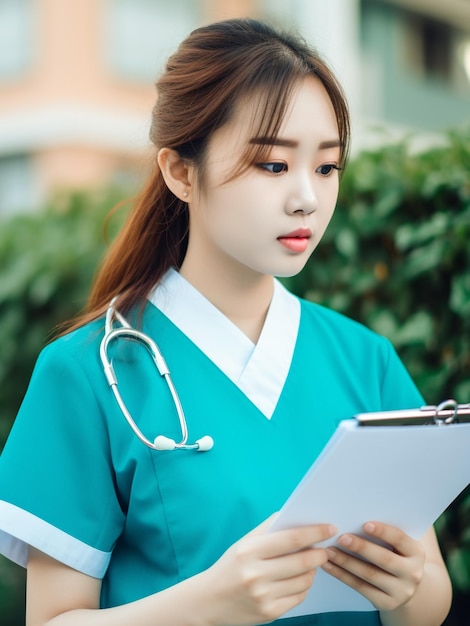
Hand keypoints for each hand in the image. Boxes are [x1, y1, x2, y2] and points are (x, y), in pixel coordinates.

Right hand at [202, 516, 336, 625]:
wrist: (208, 600)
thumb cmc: (231, 566)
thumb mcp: (244, 543)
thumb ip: (268, 529)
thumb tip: (297, 516)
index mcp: (249, 551)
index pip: (291, 539)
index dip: (314, 532)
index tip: (329, 528)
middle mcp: (256, 574)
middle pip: (302, 561)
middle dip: (319, 553)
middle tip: (325, 549)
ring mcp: (263, 596)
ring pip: (304, 580)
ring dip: (313, 570)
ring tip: (310, 564)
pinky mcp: (269, 613)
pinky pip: (299, 597)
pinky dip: (304, 586)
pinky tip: (299, 579)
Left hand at [321, 521, 424, 611]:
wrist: (407, 585)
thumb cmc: (396, 553)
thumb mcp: (399, 543)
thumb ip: (386, 531)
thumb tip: (357, 512)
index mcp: (417, 552)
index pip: (400, 539)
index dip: (383, 531)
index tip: (364, 524)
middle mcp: (413, 573)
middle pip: (384, 559)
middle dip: (361, 547)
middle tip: (341, 537)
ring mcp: (401, 591)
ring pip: (369, 575)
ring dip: (346, 562)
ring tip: (328, 551)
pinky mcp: (386, 603)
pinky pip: (360, 587)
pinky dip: (342, 575)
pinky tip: (328, 565)